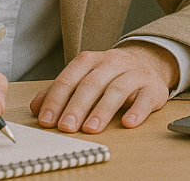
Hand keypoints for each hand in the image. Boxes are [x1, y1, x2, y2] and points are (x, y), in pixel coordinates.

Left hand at [29, 43, 178, 133]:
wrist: (146, 63)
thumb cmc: (109, 75)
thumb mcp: (84, 78)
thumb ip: (60, 92)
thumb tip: (36, 107)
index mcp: (91, 60)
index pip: (70, 77)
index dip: (57, 98)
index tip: (47, 119)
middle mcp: (112, 62)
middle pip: (92, 84)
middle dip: (77, 106)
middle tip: (66, 127)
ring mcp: (134, 73)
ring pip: (117, 90)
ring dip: (102, 110)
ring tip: (91, 129)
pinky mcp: (152, 87)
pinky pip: (145, 98)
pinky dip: (136, 111)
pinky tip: (127, 123)